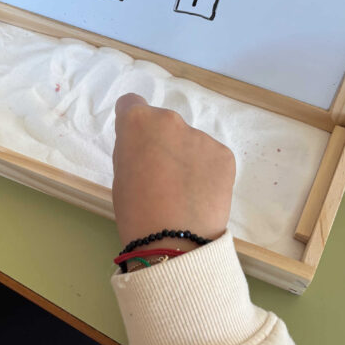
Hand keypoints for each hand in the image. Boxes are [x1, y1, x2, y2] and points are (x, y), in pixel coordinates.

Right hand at [112, 94, 234, 249]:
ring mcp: (201, 136)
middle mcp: (171, 120)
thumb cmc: (135, 210)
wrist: (174, 240)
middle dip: (162, 142)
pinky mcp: (224, 154)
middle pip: (164, 124)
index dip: (132, 125)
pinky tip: (200, 195)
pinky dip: (206, 172)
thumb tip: (146, 145)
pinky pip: (210, 157)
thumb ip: (132, 149)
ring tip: (183, 192)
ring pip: (190, 142)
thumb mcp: (120, 173)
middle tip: (161, 176)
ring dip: (186, 158)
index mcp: (138, 122)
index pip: (131, 104)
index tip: (136, 145)